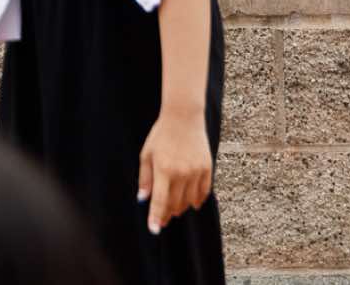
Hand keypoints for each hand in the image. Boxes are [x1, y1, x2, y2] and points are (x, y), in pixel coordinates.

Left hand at [138, 108, 213, 234]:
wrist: (183, 119)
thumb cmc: (161, 136)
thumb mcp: (147, 155)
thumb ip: (145, 178)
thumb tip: (142, 199)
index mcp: (164, 170)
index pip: (160, 200)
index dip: (156, 217)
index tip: (154, 230)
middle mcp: (181, 173)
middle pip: (175, 203)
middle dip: (167, 214)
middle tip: (162, 220)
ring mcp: (196, 172)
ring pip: (189, 200)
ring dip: (181, 208)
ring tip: (174, 210)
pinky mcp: (207, 169)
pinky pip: (203, 192)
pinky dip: (197, 200)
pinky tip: (191, 203)